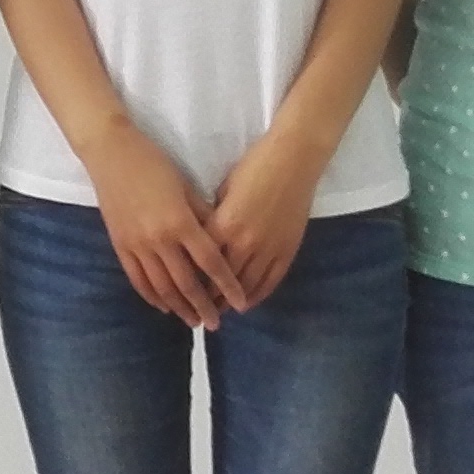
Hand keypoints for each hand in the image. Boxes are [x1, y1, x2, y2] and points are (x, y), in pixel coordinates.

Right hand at [84, 126, 247, 327]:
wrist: (111, 153)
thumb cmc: (154, 164)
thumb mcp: (186, 186)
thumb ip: (203, 217)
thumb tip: (220, 242)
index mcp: (180, 222)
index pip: (210, 263)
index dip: (227, 286)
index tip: (239, 304)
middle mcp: (159, 239)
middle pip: (186, 283)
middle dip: (203, 306)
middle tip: (216, 325)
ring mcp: (136, 245)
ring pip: (161, 287)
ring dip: (179, 308)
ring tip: (192, 321)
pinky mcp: (120, 245)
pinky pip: (137, 279)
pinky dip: (152, 297)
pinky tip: (164, 306)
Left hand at [203, 126, 330, 310]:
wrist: (294, 160)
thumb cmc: (254, 167)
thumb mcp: (223, 190)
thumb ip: (212, 218)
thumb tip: (202, 236)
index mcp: (223, 226)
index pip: (200, 263)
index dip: (190, 279)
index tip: (179, 290)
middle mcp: (244, 244)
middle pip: (221, 282)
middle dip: (207, 299)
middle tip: (195, 311)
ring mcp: (268, 250)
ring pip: (245, 287)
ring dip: (231, 303)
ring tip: (218, 313)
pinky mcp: (287, 252)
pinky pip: (270, 282)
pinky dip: (257, 296)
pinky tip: (247, 303)